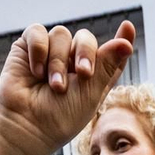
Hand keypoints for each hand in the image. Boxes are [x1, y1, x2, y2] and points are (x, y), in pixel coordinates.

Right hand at [0, 22, 134, 154]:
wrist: (26, 125)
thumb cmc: (58, 118)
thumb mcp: (91, 93)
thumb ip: (107, 65)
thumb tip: (126, 42)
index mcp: (92, 77)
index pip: (109, 53)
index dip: (120, 39)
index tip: (128, 28)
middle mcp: (71, 63)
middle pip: (86, 38)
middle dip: (85, 53)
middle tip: (82, 74)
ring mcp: (49, 54)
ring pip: (61, 34)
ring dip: (58, 61)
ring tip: (53, 86)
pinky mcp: (27, 49)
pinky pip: (37, 32)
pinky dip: (39, 51)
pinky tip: (35, 73)